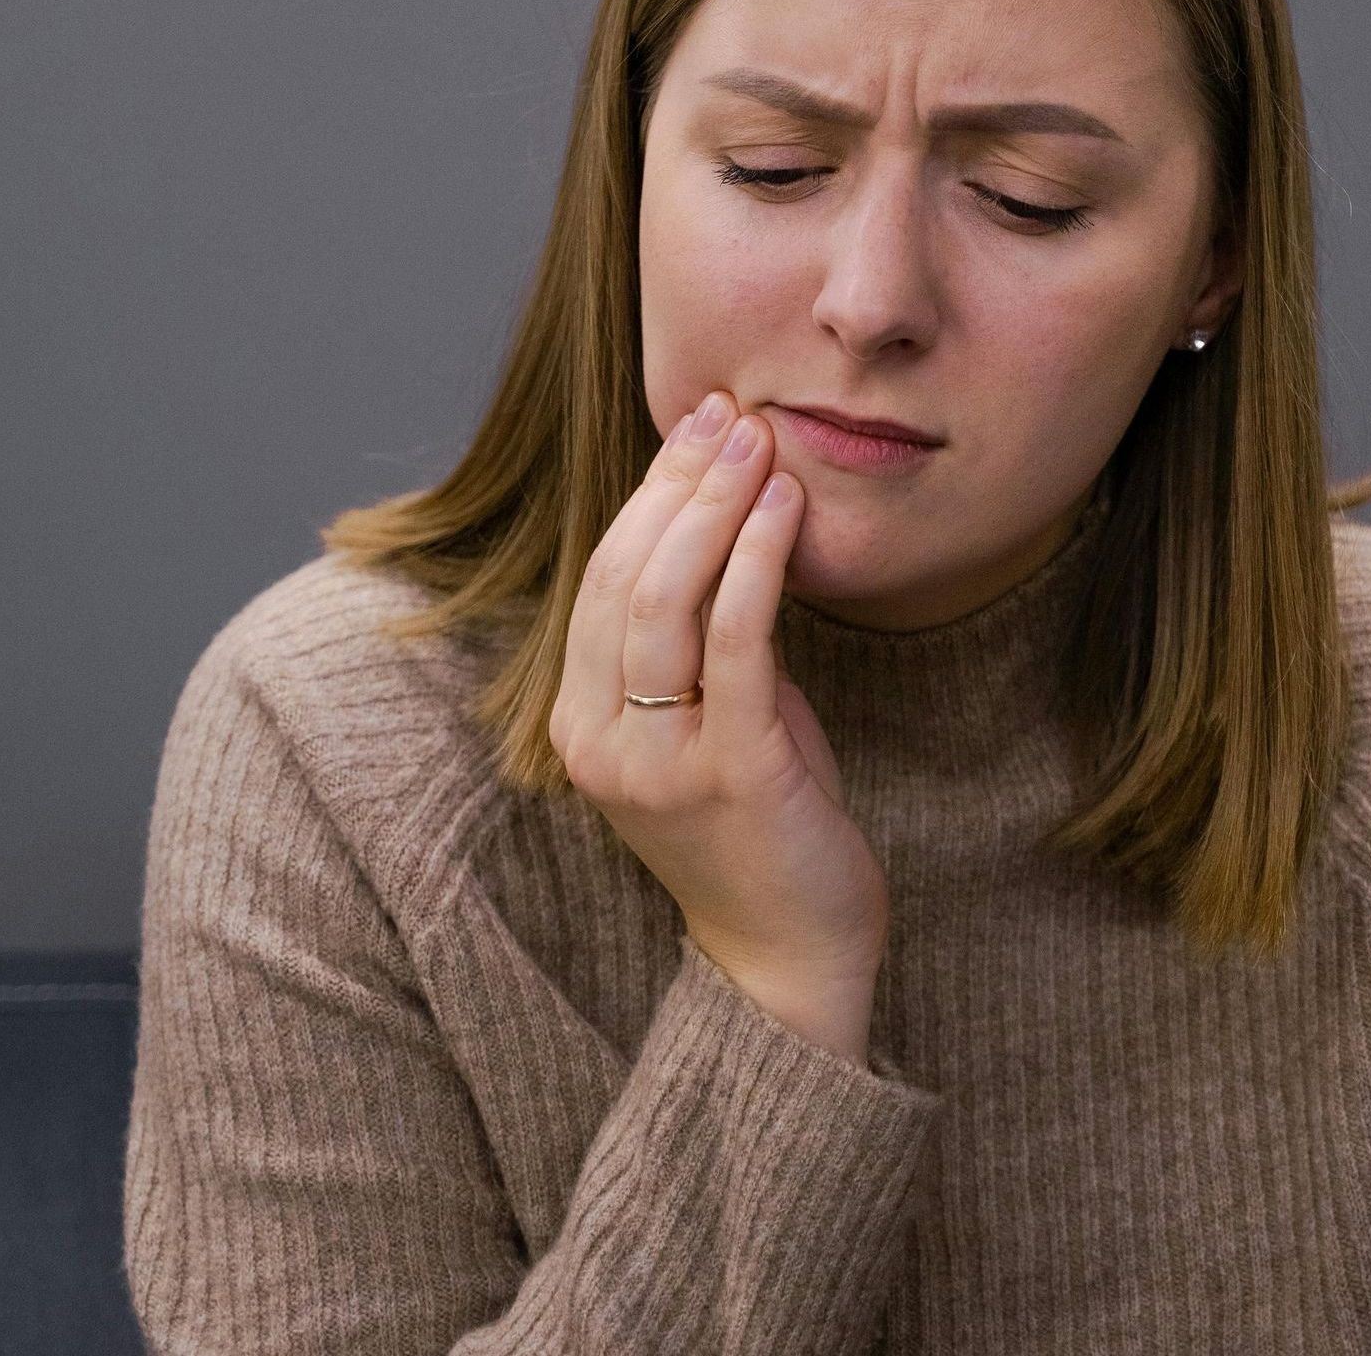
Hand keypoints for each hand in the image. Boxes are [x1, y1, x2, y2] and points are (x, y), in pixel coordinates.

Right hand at [551, 389, 891, 1001]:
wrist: (788, 956)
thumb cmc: (759, 826)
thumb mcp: (711, 720)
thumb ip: (702, 641)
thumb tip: (734, 527)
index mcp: (581, 722)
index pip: (602, 579)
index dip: (648, 493)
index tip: (696, 426)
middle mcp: (601, 738)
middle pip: (625, 577)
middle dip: (678, 482)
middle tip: (729, 413)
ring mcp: (658, 760)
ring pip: (665, 600)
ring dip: (714, 506)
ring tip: (759, 440)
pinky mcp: (729, 770)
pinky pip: (736, 643)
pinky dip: (758, 562)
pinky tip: (785, 508)